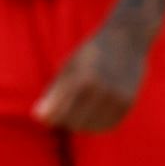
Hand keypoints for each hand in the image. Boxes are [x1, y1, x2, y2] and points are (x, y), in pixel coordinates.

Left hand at [34, 26, 149, 133]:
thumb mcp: (68, 66)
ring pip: (91, 127)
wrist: (125, 38)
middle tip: (62, 110)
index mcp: (81, 78)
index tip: (45, 113)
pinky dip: (97, 123)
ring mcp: (116, 97)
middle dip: (64, 120)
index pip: (58, 113)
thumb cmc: (90, 53)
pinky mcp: (127, 103)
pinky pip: (107, 125)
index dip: (48, 117)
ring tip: (78, 108)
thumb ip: (53, 92)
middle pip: (73, 123)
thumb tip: (37, 117)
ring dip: (81, 123)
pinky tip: (92, 111)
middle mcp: (100, 90)